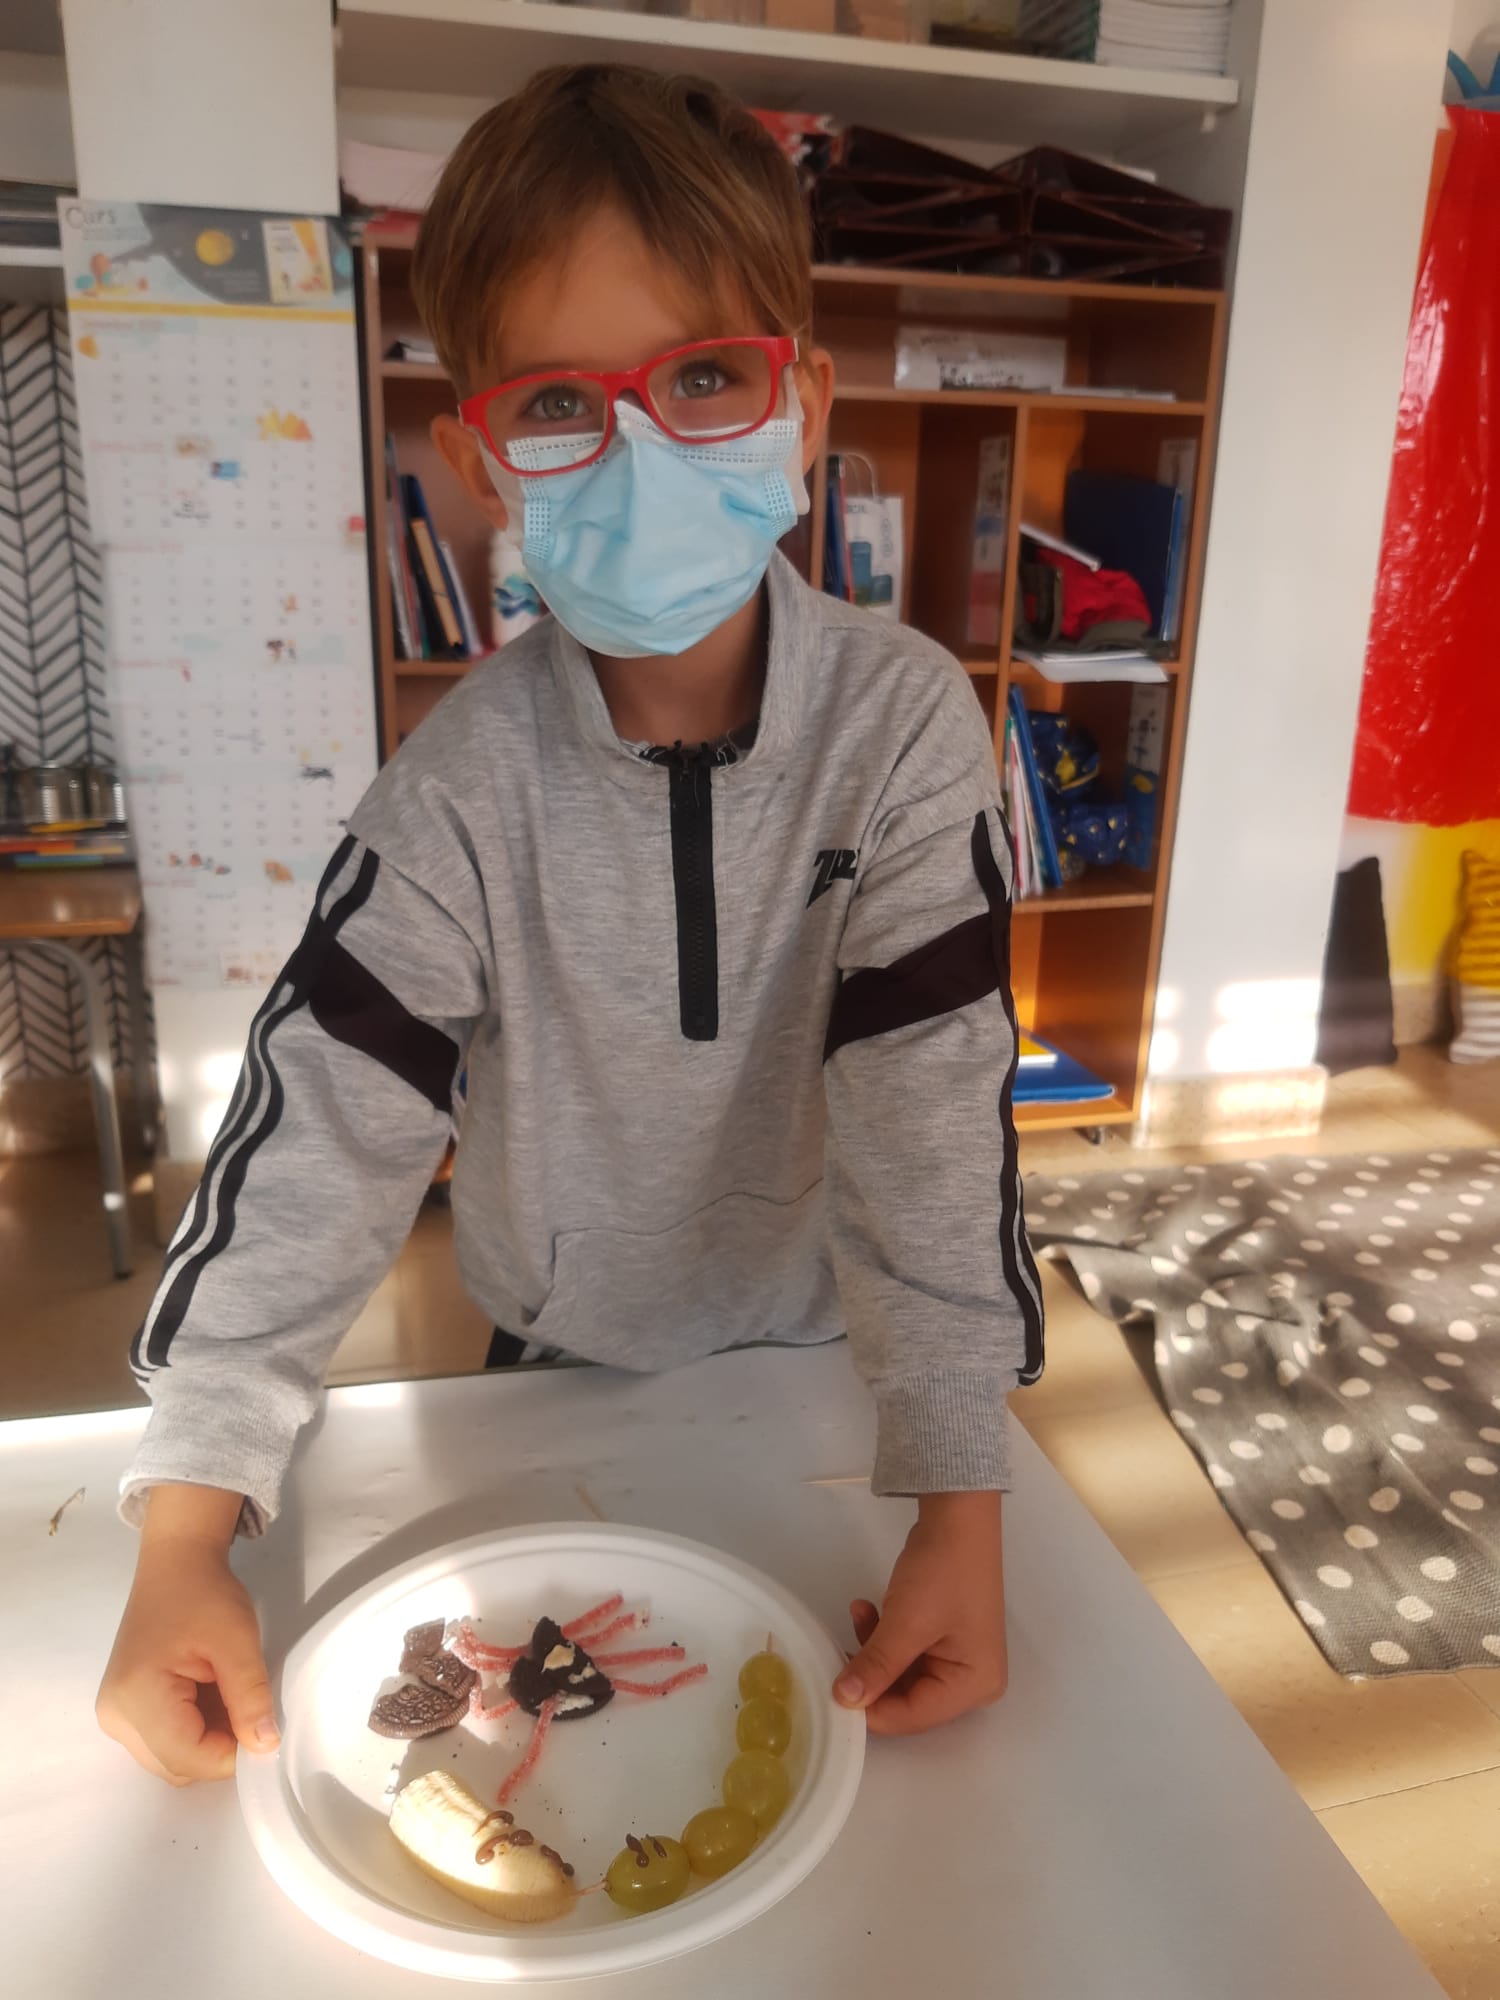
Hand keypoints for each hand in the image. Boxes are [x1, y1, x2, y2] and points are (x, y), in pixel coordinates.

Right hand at [97, 1484, 278, 1784]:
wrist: (176, 1564)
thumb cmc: (206, 1595)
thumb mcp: (238, 1643)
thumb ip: (250, 1698)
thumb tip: (266, 1748)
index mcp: (136, 1698)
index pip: (188, 1758)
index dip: (231, 1752)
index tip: (259, 1725)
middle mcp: (115, 1716)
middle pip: (176, 1765)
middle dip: (219, 1747)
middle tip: (245, 1704)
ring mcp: (115, 1715)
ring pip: (170, 1758)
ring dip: (206, 1739)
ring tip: (224, 1692)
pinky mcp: (123, 1709)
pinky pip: (163, 1741)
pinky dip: (192, 1729)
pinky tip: (208, 1694)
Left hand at [833, 1490, 1006, 1736]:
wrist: (958, 1514)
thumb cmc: (942, 1571)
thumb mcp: (906, 1622)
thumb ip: (875, 1666)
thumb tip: (843, 1701)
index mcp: (975, 1686)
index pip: (913, 1716)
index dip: (871, 1709)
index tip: (832, 1694)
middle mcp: (972, 1681)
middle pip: (907, 1698)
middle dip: (871, 1677)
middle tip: (836, 1656)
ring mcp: (958, 1657)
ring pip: (900, 1674)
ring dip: (873, 1649)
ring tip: (857, 1615)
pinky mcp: (942, 1636)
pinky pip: (905, 1651)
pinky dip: (883, 1635)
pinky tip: (865, 1607)